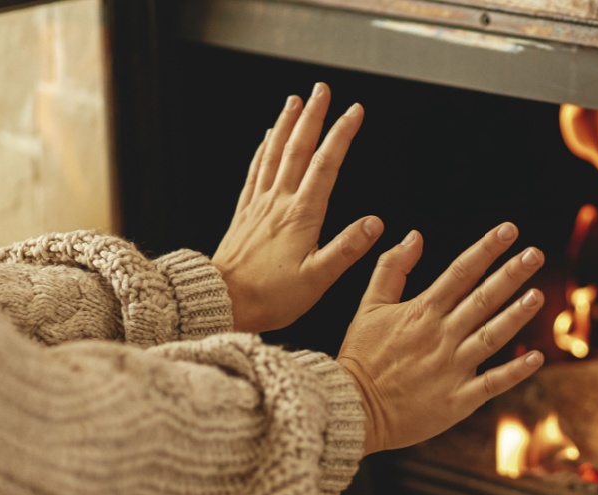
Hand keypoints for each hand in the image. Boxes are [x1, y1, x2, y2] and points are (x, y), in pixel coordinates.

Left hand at [213, 82, 381, 332]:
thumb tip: (375, 223)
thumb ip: (347, 249)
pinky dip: (264, 149)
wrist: (222, 301)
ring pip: (274, 153)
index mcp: (301, 215)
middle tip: (322, 89)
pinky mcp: (245, 213)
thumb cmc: (270, 296)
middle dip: (313, 116)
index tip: (355, 110)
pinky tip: (268, 138)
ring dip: (287, 124)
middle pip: (298, 148)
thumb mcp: (318, 279)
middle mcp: (278, 202)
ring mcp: (259, 205)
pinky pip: (255, 171)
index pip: (326, 164)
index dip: (342, 134)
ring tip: (295, 100)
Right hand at [337, 222, 545, 453]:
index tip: (510, 229)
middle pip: (482, 299)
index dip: (487, 249)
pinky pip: (492, 383)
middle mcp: (440, 336)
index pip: (460, 272)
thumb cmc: (360, 357)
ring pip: (490, 336)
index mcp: (421, 311)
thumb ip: (390, 269)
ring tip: (538, 295)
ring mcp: (451, 368)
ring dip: (515, 316)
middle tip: (536, 253)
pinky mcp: (457, 399)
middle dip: (511, 274)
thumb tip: (414, 236)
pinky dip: (515, 372)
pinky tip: (537, 358)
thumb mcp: (368, 306)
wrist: (352, 408)